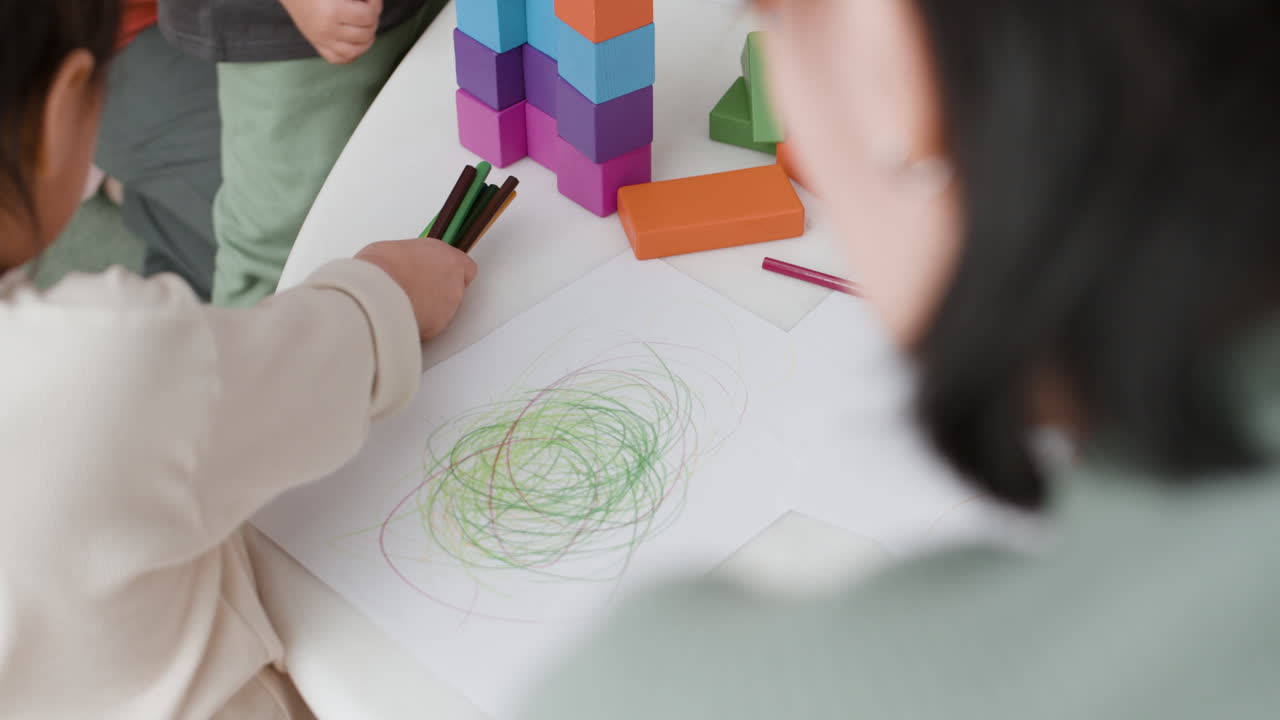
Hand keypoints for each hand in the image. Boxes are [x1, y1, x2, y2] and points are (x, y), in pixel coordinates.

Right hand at [279, 0, 382, 64]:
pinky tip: (357, 41)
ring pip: (357, 50)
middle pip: (366, 33)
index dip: (376, 5)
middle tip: (368, 8)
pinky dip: (353, 53)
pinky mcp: (318, 45)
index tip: (373, 0)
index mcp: (333, 12)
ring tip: (366, 25)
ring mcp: (322, 41)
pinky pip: (340, 59)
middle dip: (372, 19)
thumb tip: (374, 4)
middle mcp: (328, 30)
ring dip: (367, 37)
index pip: (368, 15)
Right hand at [356, 238, 478, 340]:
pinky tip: (403, 316)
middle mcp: (453, 282)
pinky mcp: (438, 326)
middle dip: (438, 292)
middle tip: (416, 291)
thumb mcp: (395, 250)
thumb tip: (403, 267)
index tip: (440, 275)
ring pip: (445, 310)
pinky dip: (421, 324)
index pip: (467, 268)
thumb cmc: (382, 269)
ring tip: (404, 304)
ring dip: (430, 309)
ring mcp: (449, 306)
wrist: (376, 293)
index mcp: (447, 257)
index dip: (453, 273)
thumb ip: (411, 260)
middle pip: (455, 290)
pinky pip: (432, 326)